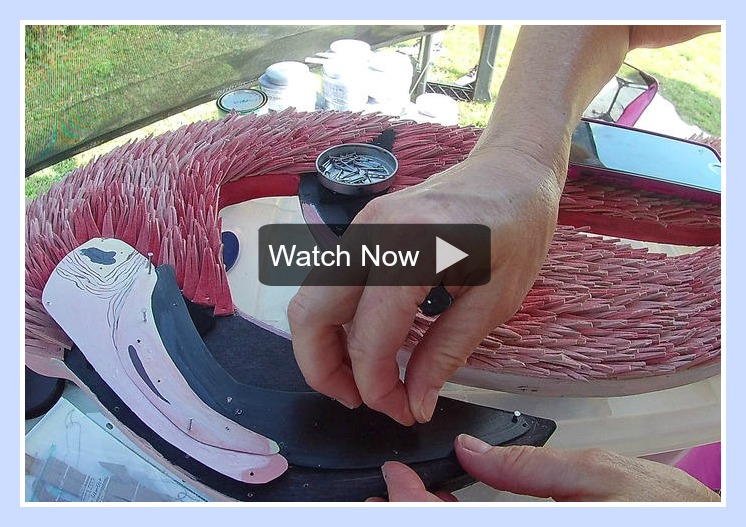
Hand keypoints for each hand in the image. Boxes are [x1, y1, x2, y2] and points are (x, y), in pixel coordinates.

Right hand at [288, 147, 562, 424]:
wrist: (510, 171)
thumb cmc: (517, 229)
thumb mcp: (496, 300)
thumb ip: (447, 351)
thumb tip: (415, 402)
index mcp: (413, 249)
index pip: (369, 336)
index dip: (378, 387)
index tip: (403, 411)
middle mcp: (372, 234)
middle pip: (310, 314)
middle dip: (323, 370)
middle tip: (361, 401)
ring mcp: (360, 227)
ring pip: (310, 299)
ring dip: (323, 347)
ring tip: (362, 378)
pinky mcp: (361, 230)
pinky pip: (329, 284)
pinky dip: (335, 322)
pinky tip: (367, 342)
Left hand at [368, 434, 720, 501]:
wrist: (701, 525)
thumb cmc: (664, 511)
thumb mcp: (599, 476)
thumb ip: (530, 469)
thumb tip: (472, 450)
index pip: (453, 525)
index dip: (411, 505)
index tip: (392, 479)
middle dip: (411, 516)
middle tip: (386, 493)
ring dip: (429, 519)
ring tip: (406, 499)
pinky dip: (456, 522)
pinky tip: (448, 510)